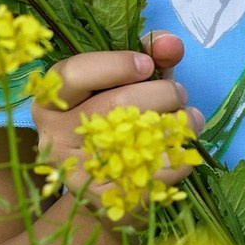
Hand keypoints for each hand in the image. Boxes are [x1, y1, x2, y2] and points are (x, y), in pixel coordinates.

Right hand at [31, 31, 202, 217]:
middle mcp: (55, 134)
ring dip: (177, 125)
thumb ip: (148, 56)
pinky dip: (177, 161)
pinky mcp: (101, 200)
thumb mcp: (125, 84)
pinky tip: (186, 153)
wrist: (102, 188)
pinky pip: (149, 176)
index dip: (115, 65)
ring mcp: (76, 170)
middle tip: (180, 94)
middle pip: (115, 104)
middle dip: (162, 93)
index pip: (74, 73)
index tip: (147, 65)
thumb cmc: (115, 123)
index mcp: (53, 100)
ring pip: (136, 138)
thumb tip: (172, 44)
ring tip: (191, 120)